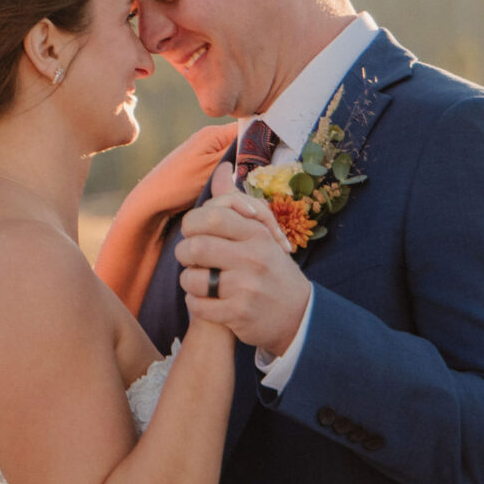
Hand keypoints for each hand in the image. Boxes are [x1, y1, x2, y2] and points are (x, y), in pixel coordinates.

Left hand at [177, 162, 312, 355]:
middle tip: (192, 259)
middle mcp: (253, 258)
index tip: (195, 233)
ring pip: (192, 278)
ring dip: (189, 281)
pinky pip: (197, 305)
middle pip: (195, 247)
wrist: (298, 314)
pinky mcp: (238, 314)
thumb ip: (236, 204)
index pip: (212, 217)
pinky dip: (196, 304)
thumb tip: (223, 168)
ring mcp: (246, 288)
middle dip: (185, 254)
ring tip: (200, 281)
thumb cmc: (272, 268)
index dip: (193, 224)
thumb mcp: (261, 233)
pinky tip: (206, 301)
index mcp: (257, 234)